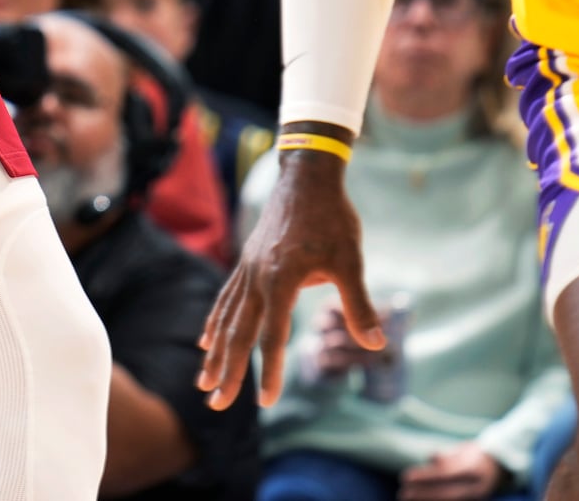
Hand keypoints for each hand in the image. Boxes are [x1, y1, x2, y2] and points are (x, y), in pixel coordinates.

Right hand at [198, 148, 380, 408]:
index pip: (273, 335)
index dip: (269, 370)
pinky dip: (215, 322)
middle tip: (213, 403)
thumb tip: (376, 344)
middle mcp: (257, 276)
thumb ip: (359, 304)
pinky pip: (225, 299)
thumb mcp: (351, 260)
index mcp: (282, 278)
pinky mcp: (247, 262)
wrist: (306, 175)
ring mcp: (247, 268)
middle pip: (238, 332)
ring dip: (215, 353)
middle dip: (226, 371)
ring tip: (203, 382)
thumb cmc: (333, 217)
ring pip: (226, 318)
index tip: (265, 402)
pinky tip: (206, 340)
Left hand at [400, 443, 505, 500]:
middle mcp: (476, 487)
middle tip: (402, 495)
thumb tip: (431, 456)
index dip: (424, 477)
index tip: (404, 478)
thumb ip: (448, 456)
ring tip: (407, 499)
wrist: (501, 469)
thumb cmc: (476, 456)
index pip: (444, 474)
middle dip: (422, 495)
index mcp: (473, 469)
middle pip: (445, 493)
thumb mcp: (464, 451)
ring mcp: (476, 498)